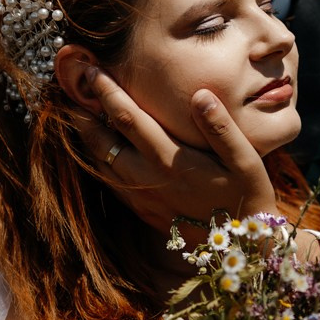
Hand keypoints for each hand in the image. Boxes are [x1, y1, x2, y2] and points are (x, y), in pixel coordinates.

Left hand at [77, 69, 274, 232]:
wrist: (240, 249)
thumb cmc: (246, 196)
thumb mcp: (245, 161)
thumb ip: (221, 128)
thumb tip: (200, 95)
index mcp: (171, 160)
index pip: (128, 119)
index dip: (107, 93)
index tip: (92, 70)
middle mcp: (148, 179)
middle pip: (102, 141)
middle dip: (84, 111)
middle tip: (72, 84)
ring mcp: (141, 197)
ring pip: (100, 162)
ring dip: (85, 136)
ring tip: (77, 111)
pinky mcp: (141, 210)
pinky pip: (108, 182)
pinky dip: (95, 160)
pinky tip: (96, 147)